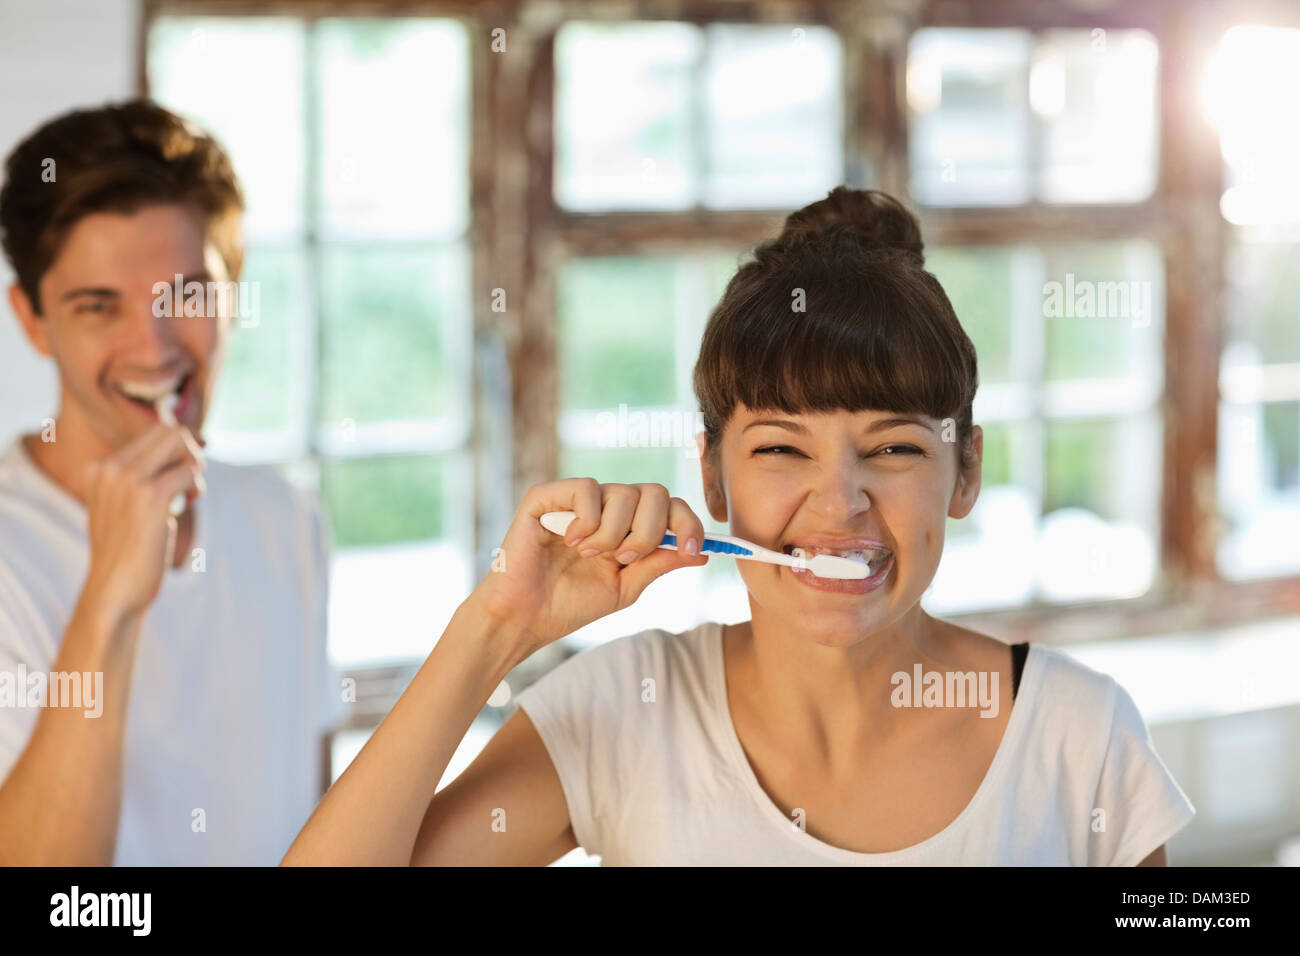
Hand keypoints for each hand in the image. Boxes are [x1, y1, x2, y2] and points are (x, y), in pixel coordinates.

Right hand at [80, 422, 204, 623]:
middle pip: (168, 431)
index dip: (178, 453)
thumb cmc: (128, 549)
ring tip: (187, 494)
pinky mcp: (150, 496)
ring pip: (179, 441)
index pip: (152, 434)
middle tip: (188, 483)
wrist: (115, 589)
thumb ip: (147, 474)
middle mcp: (109, 468)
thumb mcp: (127, 504)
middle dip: (189, 452)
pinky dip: (196, 485)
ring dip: (193, 465)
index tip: (182, 477)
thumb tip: (195, 440)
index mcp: (99, 468)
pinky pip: (190, 472)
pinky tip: (187, 504)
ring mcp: (127, 479)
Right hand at [473, 478, 709, 654]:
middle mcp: (606, 505)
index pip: (670, 506)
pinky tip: (570, 541)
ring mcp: (576, 498)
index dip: (688, 524)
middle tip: (623, 559)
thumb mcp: (627, 587)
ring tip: (589, 555)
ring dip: (614, 534)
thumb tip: (703, 552)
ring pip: (623, 493)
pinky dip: (587, 520)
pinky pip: (586, 489)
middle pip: (655, 493)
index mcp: (627, 524)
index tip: (692, 550)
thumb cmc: (571, 604)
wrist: (527, 618)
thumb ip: (660, 563)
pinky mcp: (547, 496)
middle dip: (649, 532)